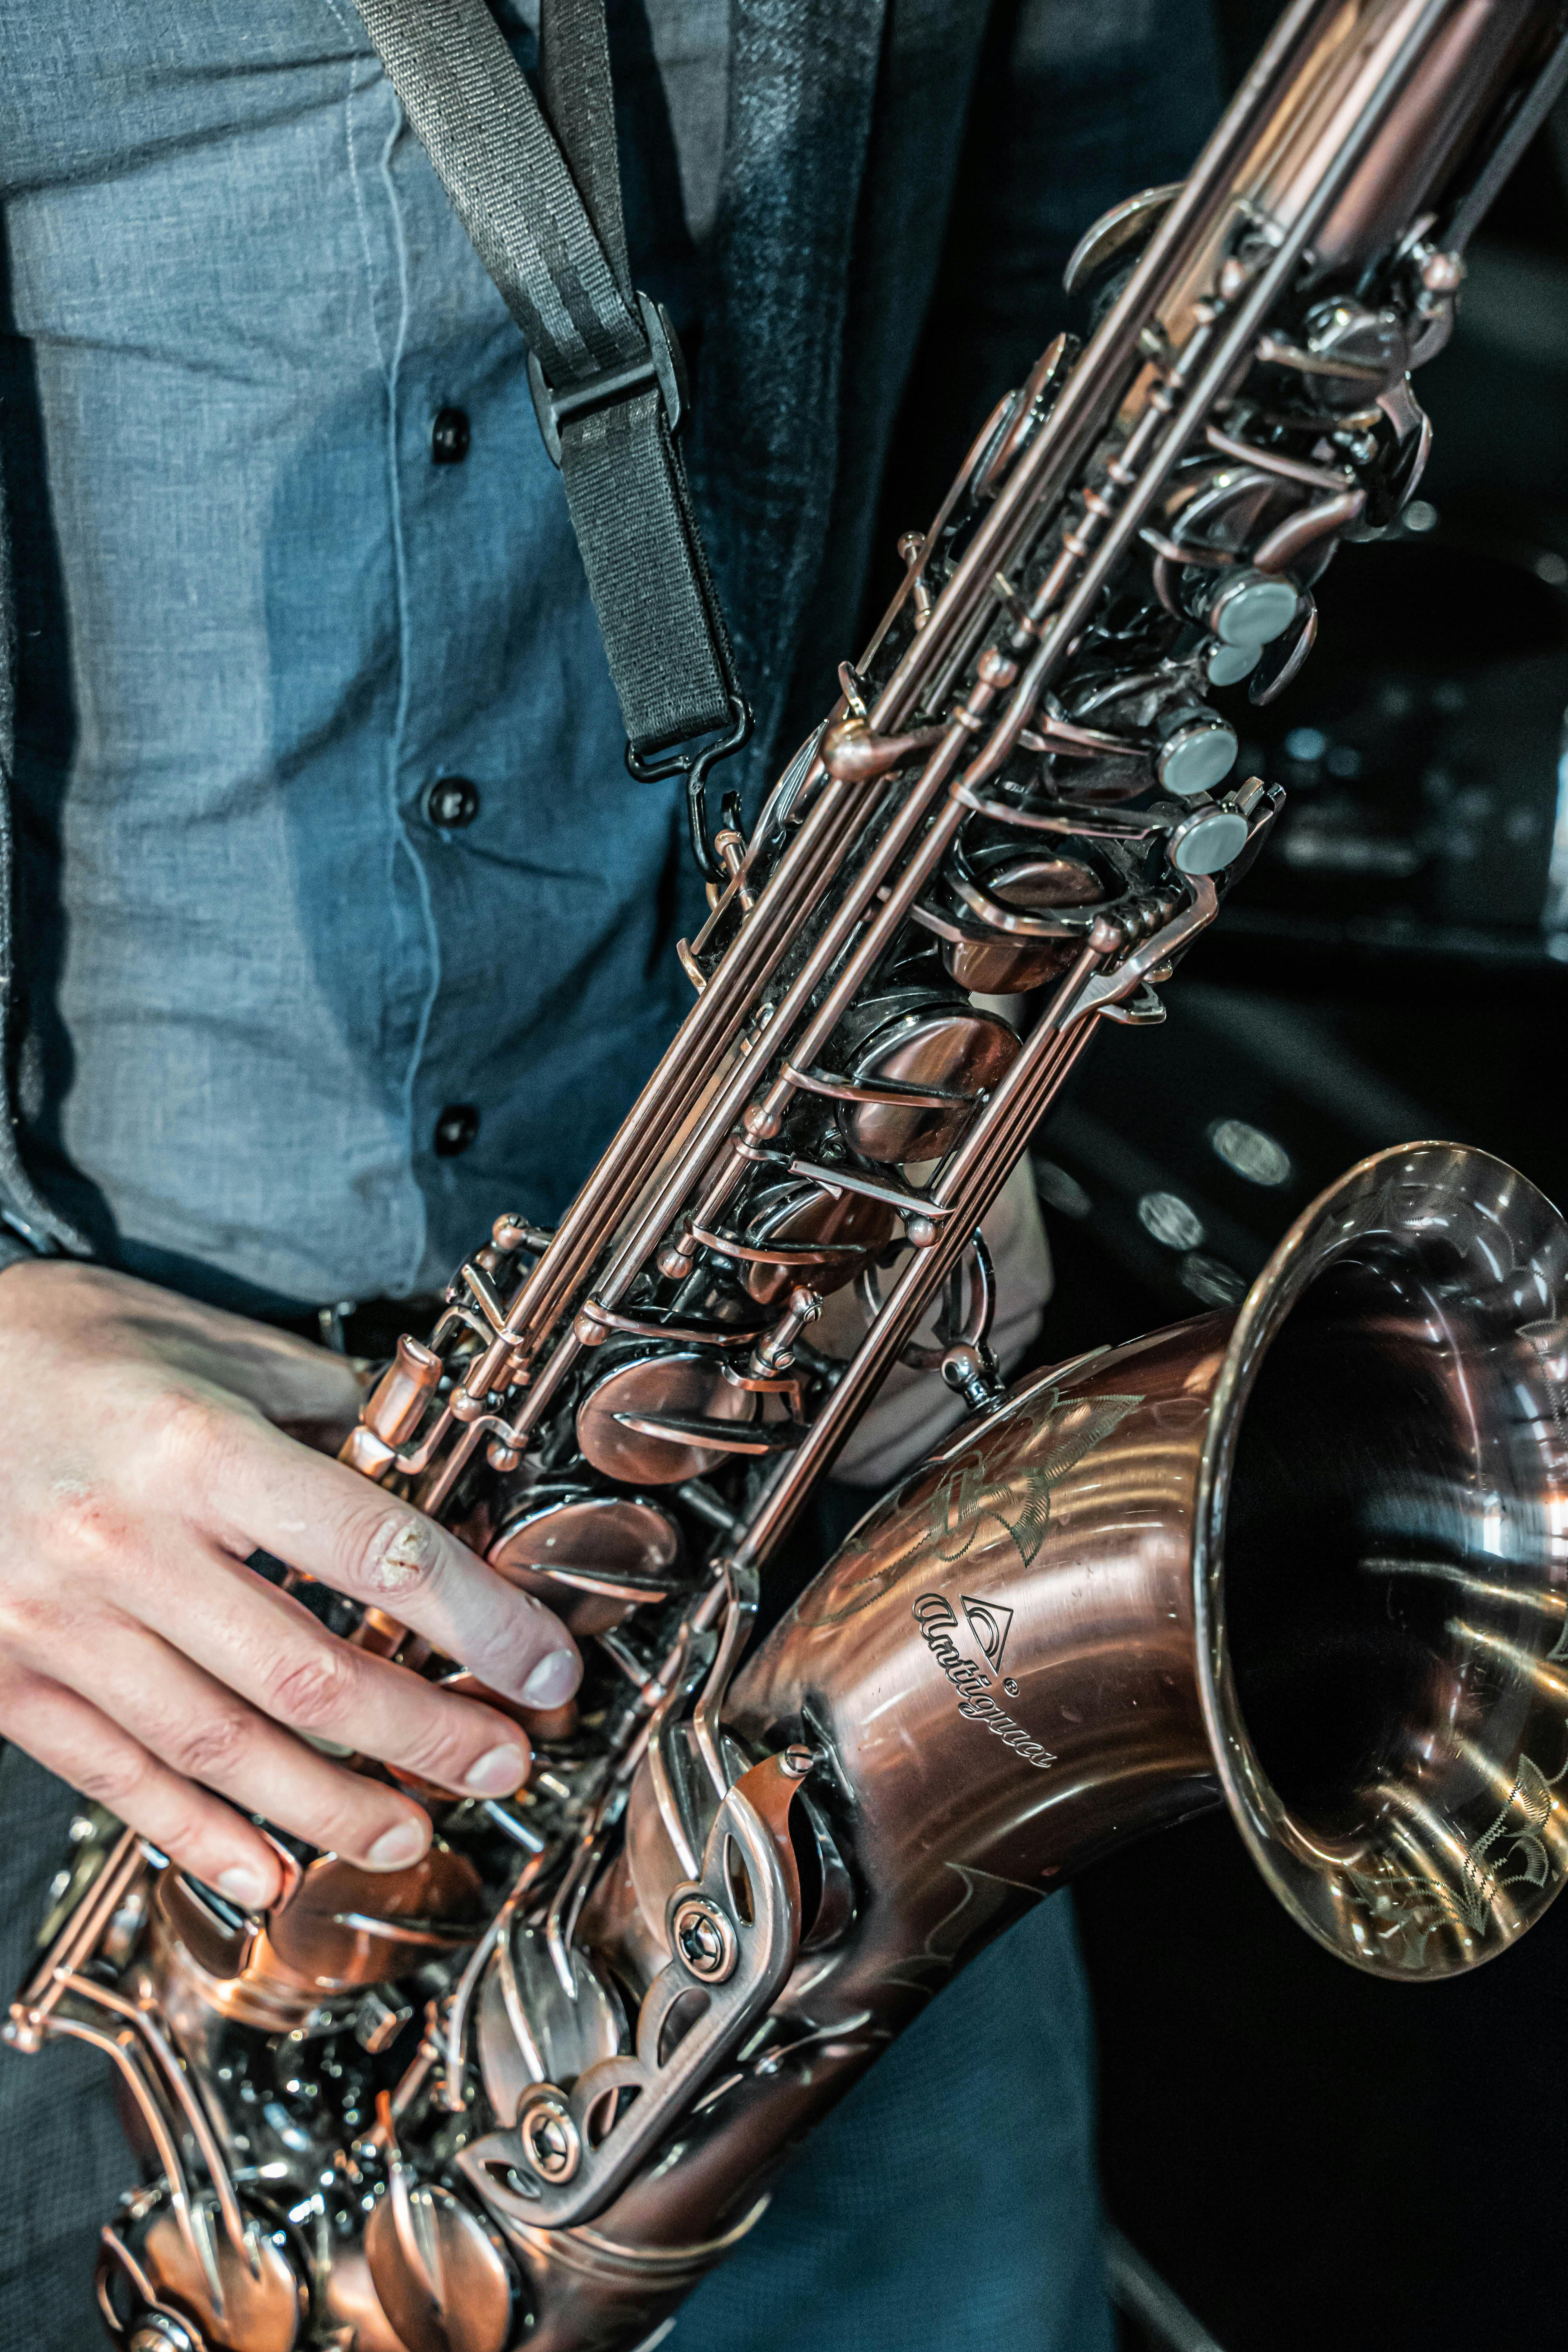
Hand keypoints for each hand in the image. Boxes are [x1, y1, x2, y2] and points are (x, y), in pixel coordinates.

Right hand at [0, 1262, 580, 1909]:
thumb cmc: (50, 1343)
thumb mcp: (195, 1337)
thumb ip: (313, 1399)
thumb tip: (416, 1454)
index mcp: (192, 1447)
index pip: (372, 1550)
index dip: (478, 1620)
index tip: (542, 1665)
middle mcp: (125, 1543)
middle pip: (308, 1672)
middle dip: (425, 1733)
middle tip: (501, 1763)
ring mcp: (58, 1622)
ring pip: (221, 1745)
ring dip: (332, 1804)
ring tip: (412, 1830)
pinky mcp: (7, 1679)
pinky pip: (116, 1776)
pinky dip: (197, 1835)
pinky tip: (266, 1872)